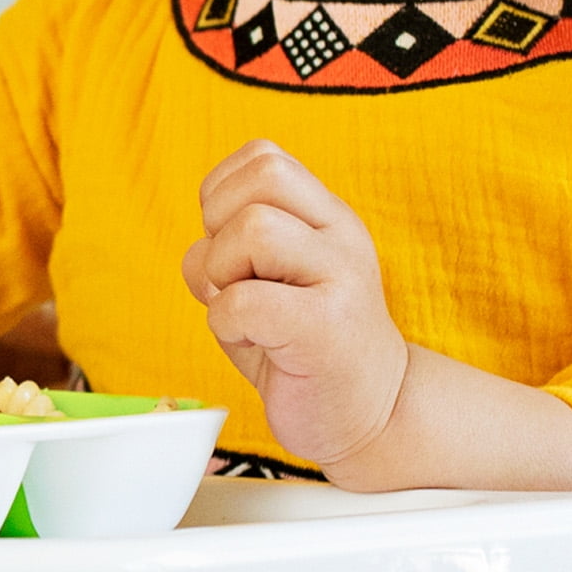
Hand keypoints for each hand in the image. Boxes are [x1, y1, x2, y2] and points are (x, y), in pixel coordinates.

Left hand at [182, 139, 410, 471]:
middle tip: (235, 277)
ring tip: (247, 312)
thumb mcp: (267, 280)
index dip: (221, 194)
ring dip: (222, 274)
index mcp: (327, 216)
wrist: (373, 415)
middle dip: (221, 224)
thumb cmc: (302, 348)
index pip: (263, 156)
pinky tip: (257, 343)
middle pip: (263, 176)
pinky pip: (245, 301)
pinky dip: (226, 322)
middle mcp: (341, 236)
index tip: (228, 243)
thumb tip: (199, 249)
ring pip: (252, 229)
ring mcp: (342, 278)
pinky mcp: (326, 330)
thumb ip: (231, 244)